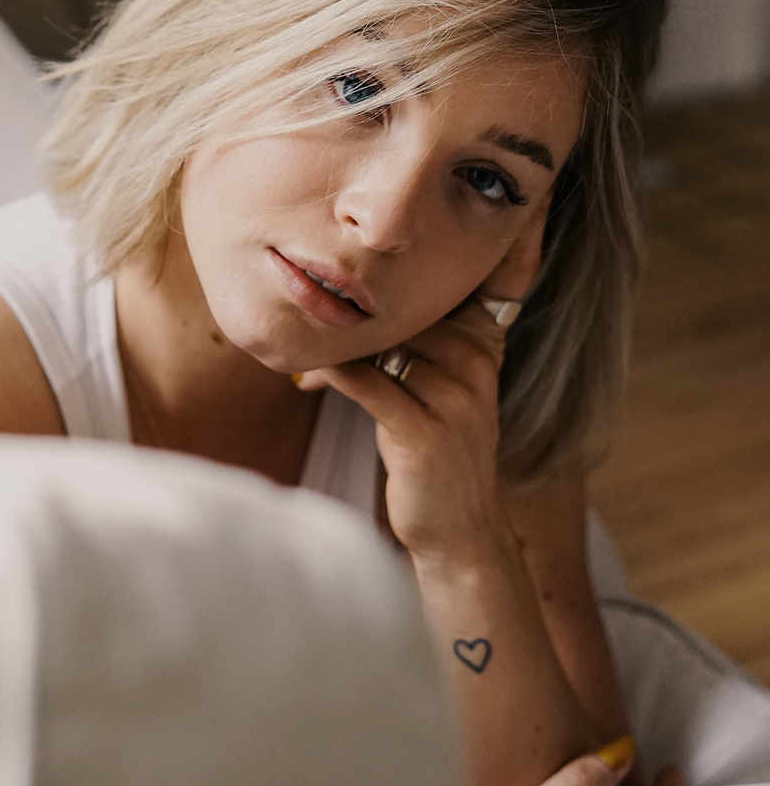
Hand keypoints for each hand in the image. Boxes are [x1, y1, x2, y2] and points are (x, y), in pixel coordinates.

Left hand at [296, 211, 547, 566]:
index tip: (351, 255)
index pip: (442, 283)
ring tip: (303, 349)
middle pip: (401, 309)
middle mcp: (475, 362)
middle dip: (351, 314)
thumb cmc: (434, 450)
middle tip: (304, 310)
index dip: (401, 266)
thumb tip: (348, 295)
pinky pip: (365, 384)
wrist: (460, 530)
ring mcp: (454, 397)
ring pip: (378, 343)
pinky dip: (331, 374)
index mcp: (483, 342)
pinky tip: (308, 378)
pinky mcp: (424, 431)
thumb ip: (414, 339)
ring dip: (335, 345)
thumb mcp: (439, 386)